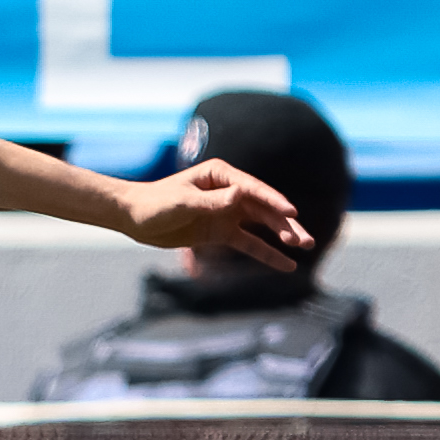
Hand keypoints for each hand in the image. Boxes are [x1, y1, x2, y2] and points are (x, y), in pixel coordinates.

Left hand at [121, 159, 313, 272]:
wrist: (134, 218)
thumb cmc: (154, 204)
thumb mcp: (182, 203)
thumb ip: (211, 202)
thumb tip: (239, 197)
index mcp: (220, 175)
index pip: (253, 190)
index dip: (273, 202)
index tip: (292, 213)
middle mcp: (229, 191)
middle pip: (263, 208)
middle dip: (285, 222)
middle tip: (305, 238)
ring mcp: (227, 212)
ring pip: (262, 225)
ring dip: (282, 236)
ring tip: (304, 246)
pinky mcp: (222, 231)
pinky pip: (249, 243)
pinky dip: (267, 253)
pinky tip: (287, 264)